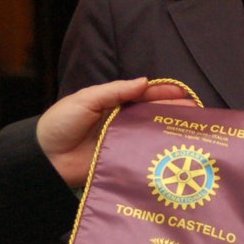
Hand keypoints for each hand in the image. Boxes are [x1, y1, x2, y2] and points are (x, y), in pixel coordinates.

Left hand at [37, 77, 192, 185]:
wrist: (45, 158)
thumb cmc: (61, 123)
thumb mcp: (87, 99)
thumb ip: (115, 91)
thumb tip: (145, 81)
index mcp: (114, 103)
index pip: (144, 95)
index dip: (165, 93)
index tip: (185, 93)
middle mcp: (122, 122)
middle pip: (153, 115)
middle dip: (175, 112)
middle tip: (198, 113)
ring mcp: (123, 143)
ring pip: (152, 135)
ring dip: (171, 133)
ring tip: (194, 132)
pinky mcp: (121, 163)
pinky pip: (143, 157)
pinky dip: (159, 155)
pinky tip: (175, 155)